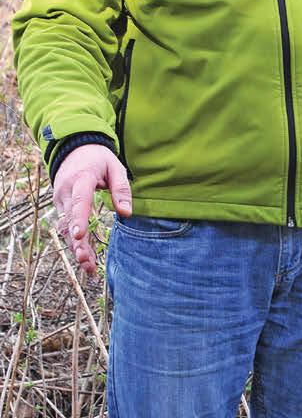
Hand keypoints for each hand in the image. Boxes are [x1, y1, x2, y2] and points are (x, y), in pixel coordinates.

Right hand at [52, 145, 131, 275]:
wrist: (73, 149)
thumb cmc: (98, 158)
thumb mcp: (115, 166)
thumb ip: (121, 189)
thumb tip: (126, 213)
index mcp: (81, 179)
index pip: (79, 200)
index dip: (79, 218)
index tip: (80, 235)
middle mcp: (66, 191)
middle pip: (70, 220)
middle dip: (77, 242)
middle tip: (86, 261)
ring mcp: (60, 200)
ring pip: (65, 228)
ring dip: (76, 248)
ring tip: (88, 268)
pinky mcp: (60, 207)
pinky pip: (65, 228)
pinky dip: (74, 244)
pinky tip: (85, 259)